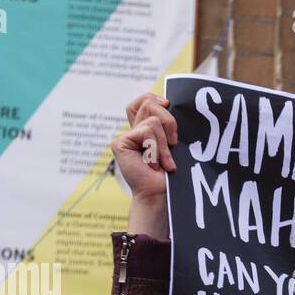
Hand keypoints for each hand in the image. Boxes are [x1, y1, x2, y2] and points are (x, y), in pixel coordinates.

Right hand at [111, 93, 176, 236]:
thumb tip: (167, 102)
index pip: (143, 101)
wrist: (162, 196)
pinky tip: (153, 164)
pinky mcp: (120, 143)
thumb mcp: (174, 144)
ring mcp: (126, 137)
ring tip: (164, 162)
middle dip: (169, 121)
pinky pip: (146, 131)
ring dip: (164, 144)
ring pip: (152, 119)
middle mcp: (134, 131)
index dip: (153, 98)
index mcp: (146, 130)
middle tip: (174, 144)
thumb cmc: (172, 176)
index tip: (167, 103)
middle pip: (148, 103)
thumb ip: (168, 124)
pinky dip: (155, 148)